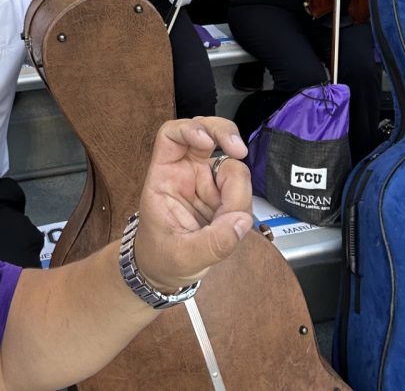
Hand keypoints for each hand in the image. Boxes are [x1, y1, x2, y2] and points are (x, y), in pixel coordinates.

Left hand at [133, 117, 251, 290]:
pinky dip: (244, 202)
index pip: (172, 135)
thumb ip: (212, 243)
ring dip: (238, 188)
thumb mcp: (181, 257)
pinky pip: (241, 188)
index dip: (190, 129)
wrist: (166, 274)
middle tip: (239, 151)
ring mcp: (207, 182)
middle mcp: (186, 173)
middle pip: (208, 132)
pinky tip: (234, 222)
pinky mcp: (223, 195)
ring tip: (229, 219)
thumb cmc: (161, 258)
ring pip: (231, 163)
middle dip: (226, 136)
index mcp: (165, 177)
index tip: (207, 142)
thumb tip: (241, 222)